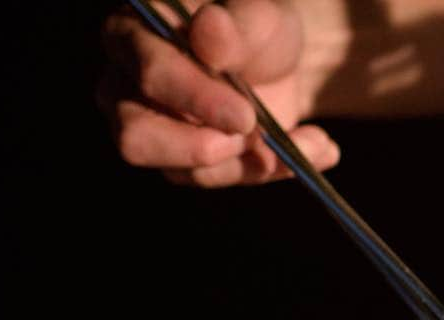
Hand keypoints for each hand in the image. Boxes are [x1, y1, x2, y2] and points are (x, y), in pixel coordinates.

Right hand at [99, 0, 343, 186]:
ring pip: (186, 172)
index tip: (245, 114)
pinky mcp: (187, 165)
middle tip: (252, 133)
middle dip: (200, 147)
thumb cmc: (255, 23)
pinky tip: (315, 145)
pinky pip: (224, 180)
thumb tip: (209, 31)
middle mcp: (128, 87)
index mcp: (134, 33)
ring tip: (308, 137)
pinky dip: (272, 169)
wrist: (276, 55)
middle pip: (137, 139)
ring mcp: (154, 133)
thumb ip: (236, 24)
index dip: (196, 98)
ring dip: (251, 161)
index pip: (150, 75)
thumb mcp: (259, 12)